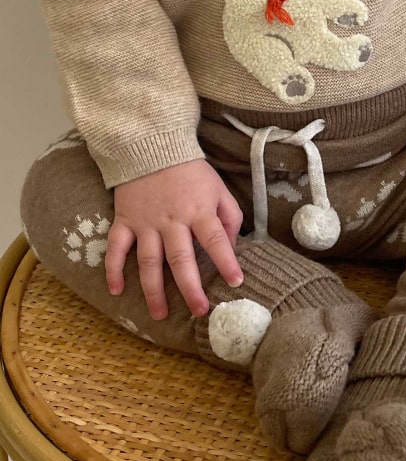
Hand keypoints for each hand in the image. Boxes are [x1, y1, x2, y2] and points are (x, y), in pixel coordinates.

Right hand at [105, 160, 243, 319]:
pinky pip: (116, 248)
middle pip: (181, 259)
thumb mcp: (218, 188)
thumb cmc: (191, 171)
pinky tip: (116, 291)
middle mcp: (172, 220)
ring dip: (153, 290)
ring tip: (160, 314)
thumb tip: (232, 247)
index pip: (215, 239)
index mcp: (199, 210)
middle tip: (199, 311)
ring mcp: (146, 222)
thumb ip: (229, 216)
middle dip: (190, 288)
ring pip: (149, 261)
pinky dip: (114, 269)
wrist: (152, 146)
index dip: (226, 261)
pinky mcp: (125, 220)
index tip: (236, 282)